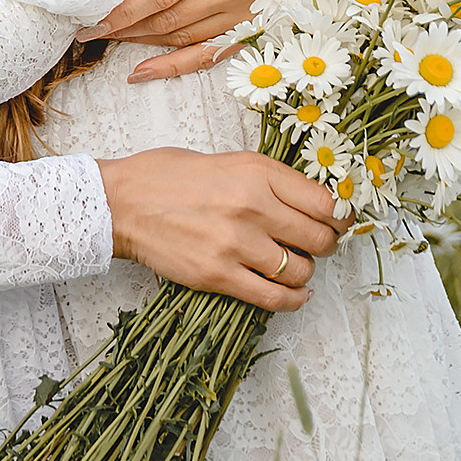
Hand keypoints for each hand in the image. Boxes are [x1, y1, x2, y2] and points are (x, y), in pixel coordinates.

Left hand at [92, 0, 322, 82]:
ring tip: (110, 39)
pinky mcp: (253, 24)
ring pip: (185, 37)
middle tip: (89, 31)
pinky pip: (211, 53)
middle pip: (171, 19)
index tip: (94, 18)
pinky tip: (143, 72)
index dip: (127, 9)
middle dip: (127, 28)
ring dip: (143, 42)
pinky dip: (175, 66)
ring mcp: (248, 11)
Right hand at [96, 147, 340, 311]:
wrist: (121, 203)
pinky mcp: (218, 275)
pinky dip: (292, 299)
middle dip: (325, 245)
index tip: (338, 221)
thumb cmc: (167, 176)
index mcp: (257, 172)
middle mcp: (253, 206)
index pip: (325, 202)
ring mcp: (236, 244)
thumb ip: (269, 180)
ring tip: (294, 265)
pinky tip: (294, 295)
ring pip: (300, 270)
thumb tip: (310, 201)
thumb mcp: (228, 161)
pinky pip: (273, 297)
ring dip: (304, 272)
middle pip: (319, 238)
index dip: (339, 216)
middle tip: (317, 245)